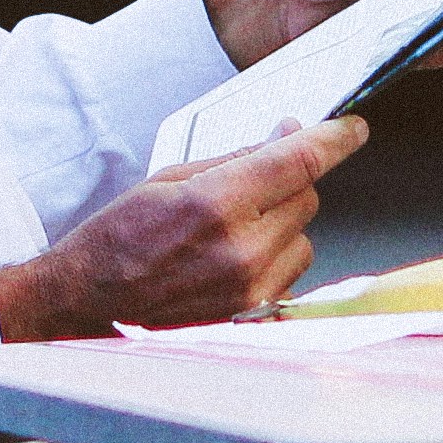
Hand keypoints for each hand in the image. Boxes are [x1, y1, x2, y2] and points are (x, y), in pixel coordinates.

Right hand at [0, 115, 360, 339]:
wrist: (91, 301)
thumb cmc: (121, 237)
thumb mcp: (171, 177)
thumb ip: (236, 157)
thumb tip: (286, 137)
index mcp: (216, 204)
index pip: (297, 162)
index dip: (334, 139)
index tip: (352, 129)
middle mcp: (241, 250)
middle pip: (306, 197)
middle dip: (289, 179)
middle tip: (253, 179)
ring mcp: (251, 288)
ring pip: (304, 236)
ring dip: (282, 222)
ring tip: (233, 228)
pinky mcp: (253, 314)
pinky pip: (291, 271)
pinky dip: (275, 256)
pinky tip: (234, 256)